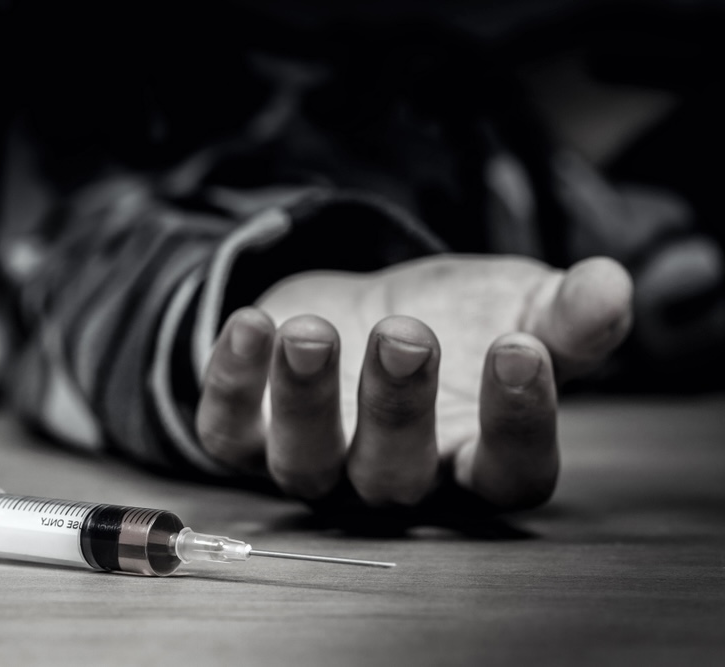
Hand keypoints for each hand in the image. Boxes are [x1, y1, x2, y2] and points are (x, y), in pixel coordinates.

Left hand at [196, 255, 632, 510]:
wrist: (363, 307)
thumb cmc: (454, 320)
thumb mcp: (517, 305)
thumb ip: (567, 312)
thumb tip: (610, 287)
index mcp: (471, 456)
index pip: (507, 474)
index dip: (518, 424)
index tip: (521, 349)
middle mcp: (391, 475)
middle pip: (395, 477)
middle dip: (398, 410)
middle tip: (406, 337)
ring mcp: (315, 460)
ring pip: (305, 464)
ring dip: (306, 400)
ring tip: (312, 332)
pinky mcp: (247, 434)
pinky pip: (229, 429)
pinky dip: (232, 381)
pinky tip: (251, 324)